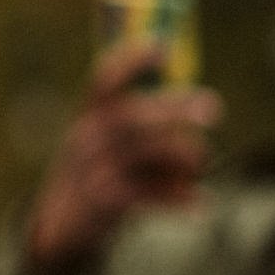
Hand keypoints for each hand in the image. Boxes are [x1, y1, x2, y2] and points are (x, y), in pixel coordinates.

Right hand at [26, 41, 222, 273]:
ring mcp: (92, 169)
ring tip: (202, 160)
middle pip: (130, 116)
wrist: (62, 227)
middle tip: (213, 108)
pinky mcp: (103, 201)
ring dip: (181, 154)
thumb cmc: (98, 174)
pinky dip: (179, 198)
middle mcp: (86, 137)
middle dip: (173, 108)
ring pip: (143, 152)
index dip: (130, 61)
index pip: (103, 81)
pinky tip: (201, 202)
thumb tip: (194, 103)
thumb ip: (140, 123)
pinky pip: (148, 194)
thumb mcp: (104, 142)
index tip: (162, 47)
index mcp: (88, 115)